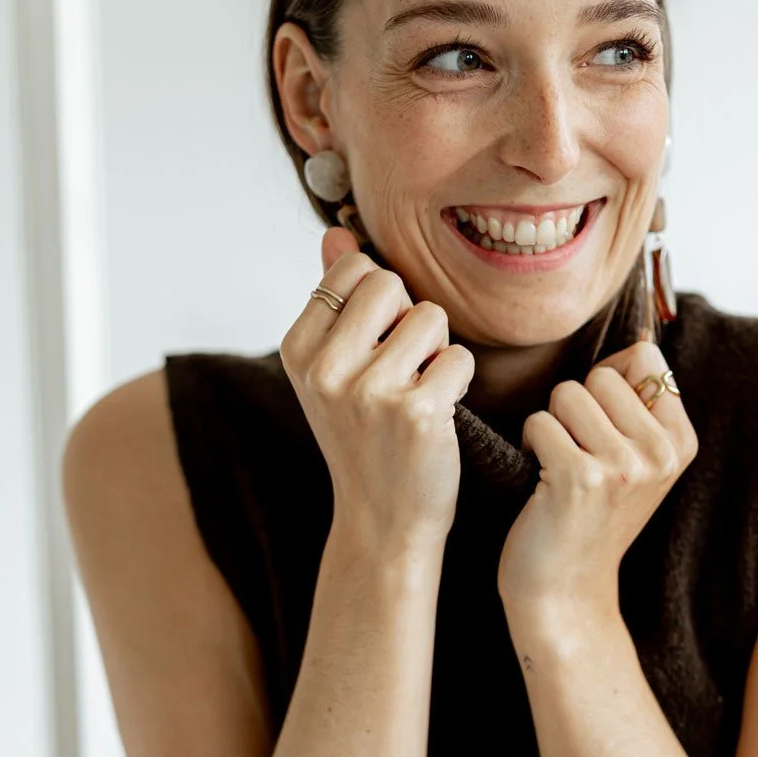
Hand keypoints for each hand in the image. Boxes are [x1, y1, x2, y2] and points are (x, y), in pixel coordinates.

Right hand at [279, 224, 475, 553]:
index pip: (351, 270)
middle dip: (409, 319)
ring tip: (419, 392)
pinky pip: (459, 357)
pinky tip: (439, 415)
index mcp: (298, 350)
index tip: (374, 348)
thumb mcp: (334, 372)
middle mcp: (325, 368)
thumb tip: (338, 234)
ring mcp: (368, 391)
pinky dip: (459, 381)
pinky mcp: (416, 412)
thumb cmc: (366, 440)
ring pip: (431, 317)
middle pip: (390, 283)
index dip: (379, 301)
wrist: (383, 522)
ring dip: (438, 350)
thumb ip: (335, 301)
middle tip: (402, 370)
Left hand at [497, 336, 697, 616]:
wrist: (566, 594)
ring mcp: (624, 467)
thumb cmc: (590, 520)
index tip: (600, 423)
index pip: (646, 361)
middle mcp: (660, 454)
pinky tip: (542, 482)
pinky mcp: (580, 479)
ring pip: (567, 394)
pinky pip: (540, 422)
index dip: (609, 379)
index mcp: (681, 444)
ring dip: (551, 425)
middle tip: (577, 454)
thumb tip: (639, 341)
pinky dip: (530, 446)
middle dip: (576, 407)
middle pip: (601, 376)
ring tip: (560, 467)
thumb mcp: (637, 465)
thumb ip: (641, 407)